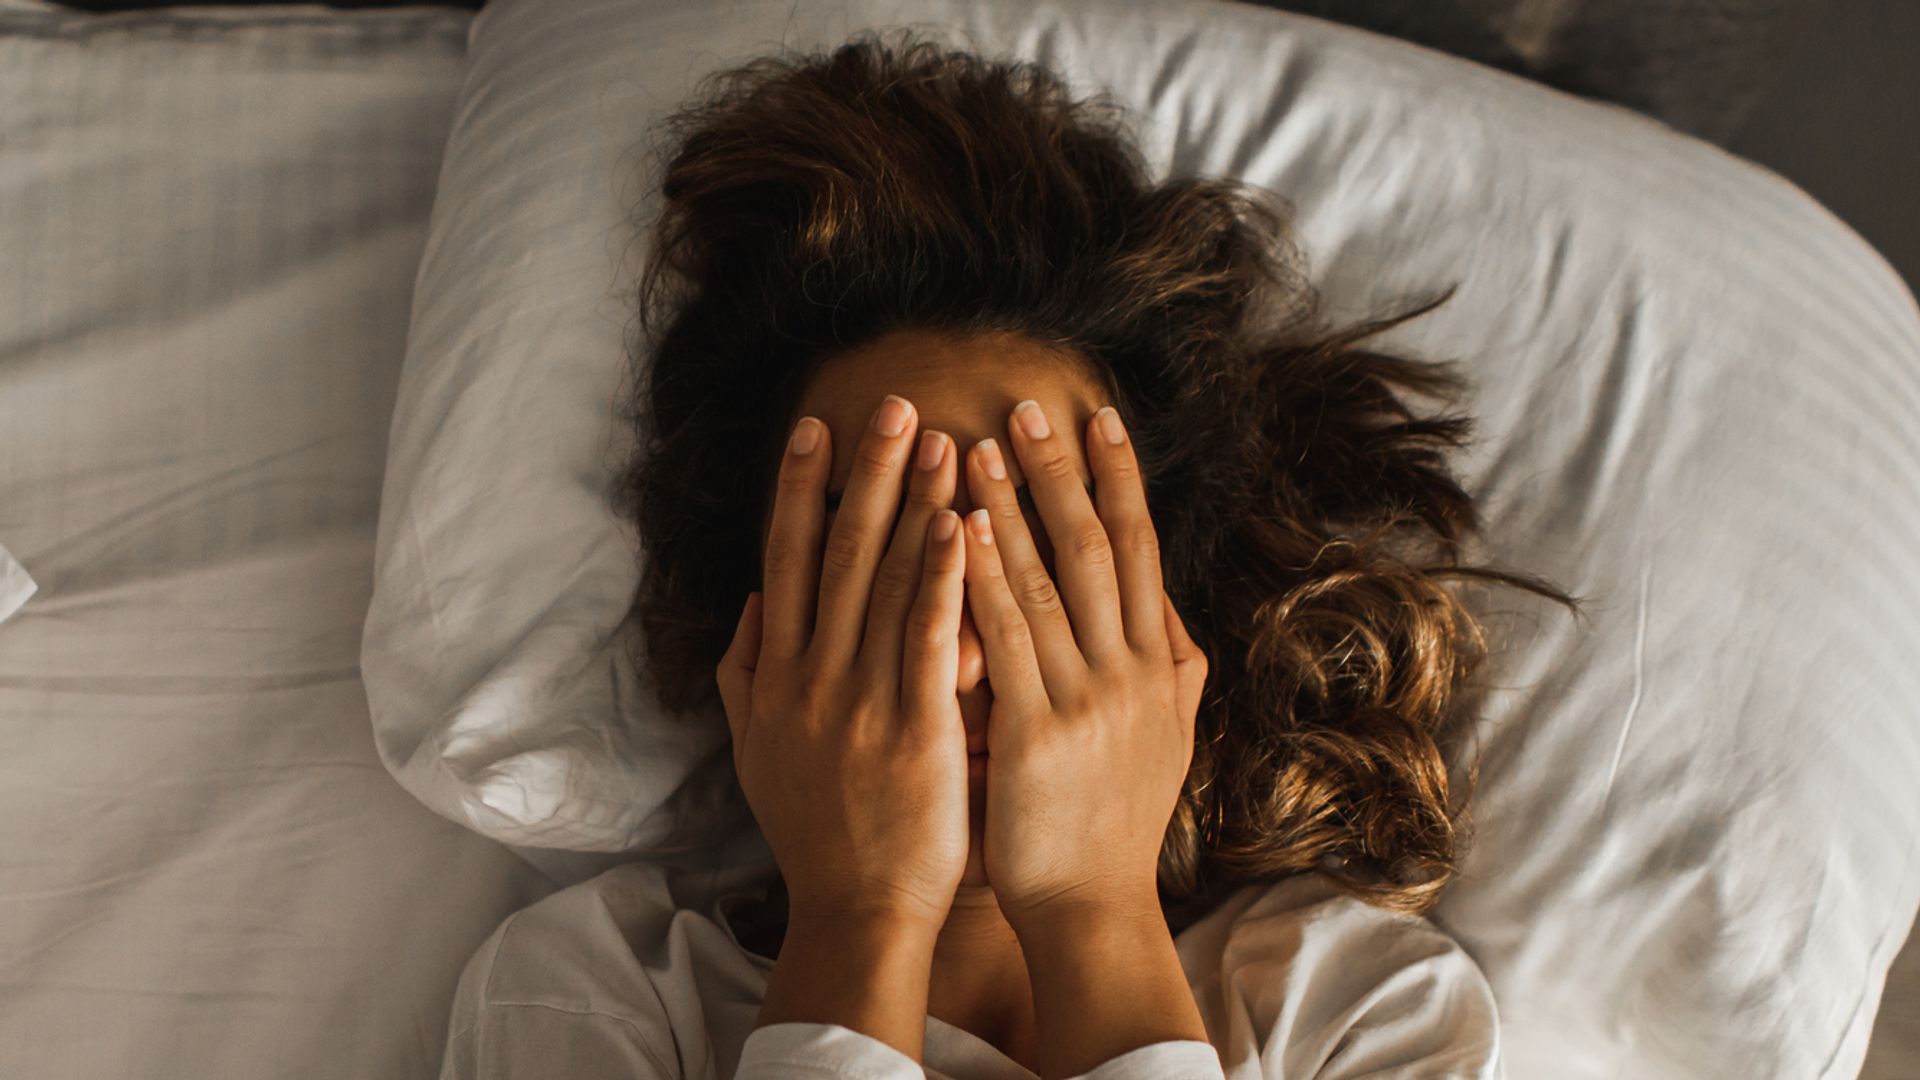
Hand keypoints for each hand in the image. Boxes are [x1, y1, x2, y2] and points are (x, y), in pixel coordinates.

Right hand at [716, 395, 970, 929]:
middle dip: (866, 474)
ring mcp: (861, 701)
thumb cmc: (816, 833)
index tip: (816, 428)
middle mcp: (812, 677)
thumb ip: (747, 675)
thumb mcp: (758, 751)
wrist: (856, 910)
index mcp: (778, 676)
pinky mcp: (916, 729)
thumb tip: (753, 606)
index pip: (786, 561)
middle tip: (893, 404)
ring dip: (913, 505)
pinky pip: (929, 639)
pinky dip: (942, 579)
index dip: (799, 490)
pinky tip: (962, 526)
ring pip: (885, 583)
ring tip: (942, 440)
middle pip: (836, 553)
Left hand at [960, 400, 1208, 927]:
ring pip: (1050, 581)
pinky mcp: (1039, 733)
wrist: (1094, 909)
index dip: (1121, 481)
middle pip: (1099, 547)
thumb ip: (1173, 672)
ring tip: (978, 445)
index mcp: (1157, 667)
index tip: (1100, 419)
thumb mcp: (1167, 741)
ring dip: (1014, 508)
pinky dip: (986, 578)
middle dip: (1063, 472)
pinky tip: (962, 530)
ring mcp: (1088, 700)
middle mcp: (1132, 672)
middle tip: (1030, 405)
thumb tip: (1174, 616)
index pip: (1141, 551)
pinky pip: (1009, 639)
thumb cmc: (1115, 825)